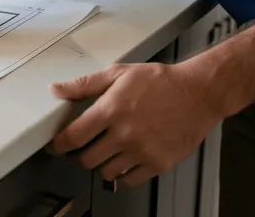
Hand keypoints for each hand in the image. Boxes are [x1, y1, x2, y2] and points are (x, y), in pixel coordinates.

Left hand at [47, 62, 222, 188]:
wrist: (198, 93)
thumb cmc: (161, 82)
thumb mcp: (119, 74)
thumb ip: (85, 84)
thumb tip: (57, 90)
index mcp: (112, 109)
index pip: (74, 136)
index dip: (59, 144)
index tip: (56, 146)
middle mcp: (125, 133)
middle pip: (87, 159)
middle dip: (79, 155)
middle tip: (81, 149)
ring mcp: (142, 151)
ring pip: (106, 172)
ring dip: (100, 164)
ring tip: (105, 152)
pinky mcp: (158, 163)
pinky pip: (129, 179)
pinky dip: (122, 174)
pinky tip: (123, 160)